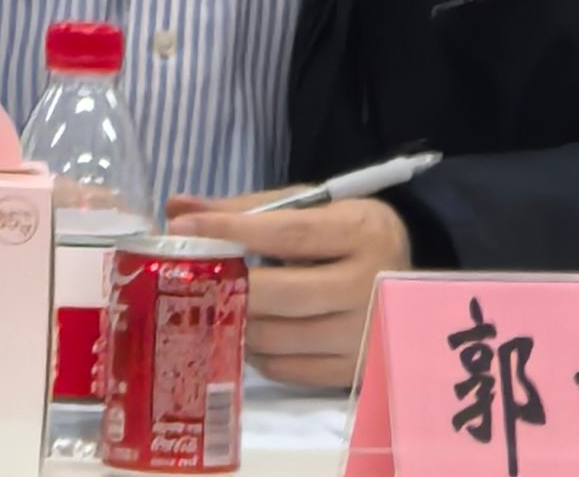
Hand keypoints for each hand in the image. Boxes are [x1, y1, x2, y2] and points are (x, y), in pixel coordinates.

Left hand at [168, 188, 411, 390]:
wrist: (401, 277)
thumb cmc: (346, 236)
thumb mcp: (311, 209)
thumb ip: (247, 209)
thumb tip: (178, 207)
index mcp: (362, 232)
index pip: (288, 234)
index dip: (233, 231)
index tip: (186, 225)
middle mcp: (369, 285)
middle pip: (283, 293)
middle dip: (230, 285)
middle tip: (193, 276)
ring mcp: (363, 334)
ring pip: (280, 337)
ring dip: (237, 320)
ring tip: (217, 303)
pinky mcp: (352, 371)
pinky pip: (288, 368)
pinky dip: (258, 351)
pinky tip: (248, 331)